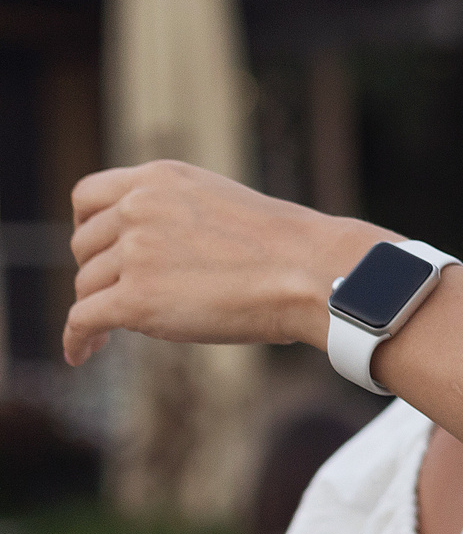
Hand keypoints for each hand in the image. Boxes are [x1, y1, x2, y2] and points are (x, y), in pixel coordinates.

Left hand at [64, 162, 388, 365]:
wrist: (315, 273)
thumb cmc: (287, 248)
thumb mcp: (220, 205)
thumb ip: (174, 214)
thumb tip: (148, 252)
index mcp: (159, 179)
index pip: (87, 196)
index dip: (87, 227)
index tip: (99, 250)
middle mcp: (139, 208)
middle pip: (84, 247)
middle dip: (100, 273)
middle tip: (124, 296)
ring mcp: (135, 253)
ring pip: (86, 286)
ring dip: (100, 308)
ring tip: (116, 332)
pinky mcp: (136, 299)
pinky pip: (82, 320)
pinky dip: (76, 340)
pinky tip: (81, 354)